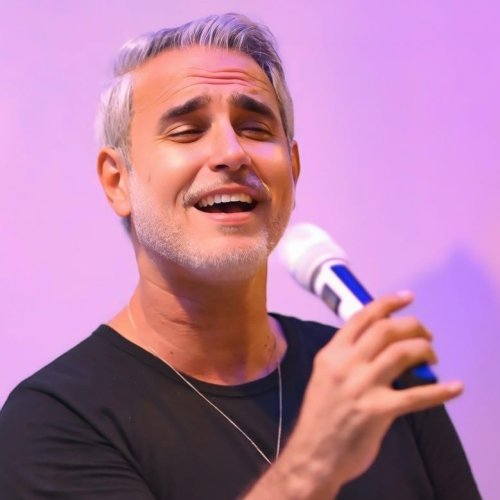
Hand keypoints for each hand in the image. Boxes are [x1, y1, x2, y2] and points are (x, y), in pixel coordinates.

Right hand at [273, 292, 462, 497]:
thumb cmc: (321, 414)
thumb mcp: (326, 376)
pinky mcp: (378, 410)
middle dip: (413, 326)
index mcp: (331, 353)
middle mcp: (346, 363)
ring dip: (424, 350)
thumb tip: (380, 344)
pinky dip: (440, 390)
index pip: (362, 318)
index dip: (387, 303)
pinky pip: (416, 395)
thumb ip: (348, 357)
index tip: (407, 297)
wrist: (314, 453)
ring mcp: (362, 385)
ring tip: (433, 357)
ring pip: (402, 352)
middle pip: (386, 330)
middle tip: (426, 335)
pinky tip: (455, 387)